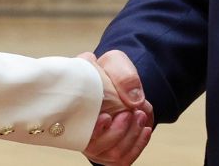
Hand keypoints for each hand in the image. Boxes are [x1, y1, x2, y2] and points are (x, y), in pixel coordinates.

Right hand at [79, 51, 152, 165]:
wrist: (120, 82)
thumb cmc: (110, 72)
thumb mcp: (116, 62)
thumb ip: (123, 75)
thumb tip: (134, 100)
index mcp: (73, 110)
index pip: (76, 132)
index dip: (93, 130)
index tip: (107, 117)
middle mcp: (81, 132)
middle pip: (96, 148)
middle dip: (119, 132)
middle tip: (132, 112)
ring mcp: (95, 144)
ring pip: (112, 155)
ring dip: (131, 137)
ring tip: (140, 114)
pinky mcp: (110, 151)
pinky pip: (123, 159)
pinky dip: (138, 145)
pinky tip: (144, 129)